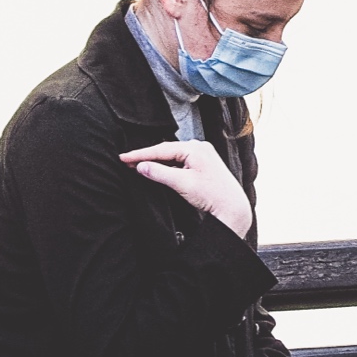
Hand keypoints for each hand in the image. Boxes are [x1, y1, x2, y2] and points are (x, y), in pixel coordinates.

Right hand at [120, 141, 252, 237]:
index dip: (140, 154)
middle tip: (127, 161)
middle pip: (166, 151)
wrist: (232, 208)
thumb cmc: (213, 196)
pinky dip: (168, 166)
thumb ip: (160, 173)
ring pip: (173, 156)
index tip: (124, 157)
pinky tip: (158, 170)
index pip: (161, 149)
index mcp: (195, 148)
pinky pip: (180, 161)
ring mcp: (203, 155)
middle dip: (147, 157)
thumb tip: (141, 166)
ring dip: (157, 161)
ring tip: (138, 166)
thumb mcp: (182, 184)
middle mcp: (200, 148)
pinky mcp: (203, 164)